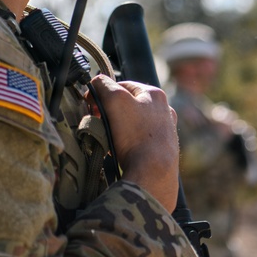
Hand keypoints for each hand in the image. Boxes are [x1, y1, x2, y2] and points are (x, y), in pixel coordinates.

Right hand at [88, 75, 180, 211]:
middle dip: (110, 113)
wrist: (153, 174)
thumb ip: (104, 86)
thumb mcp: (115, 101)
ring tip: (107, 140)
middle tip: (98, 122)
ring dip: (117, 130)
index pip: (123, 85)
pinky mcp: (162, 151)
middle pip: (128, 106)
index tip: (92, 104)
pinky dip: (126, 145)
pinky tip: (119, 152)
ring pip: (132, 125)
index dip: (104, 93)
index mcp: (155, 95)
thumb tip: (97, 82)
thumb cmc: (137, 136)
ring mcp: (165, 132)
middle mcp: (164, 112)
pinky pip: (138, 142)